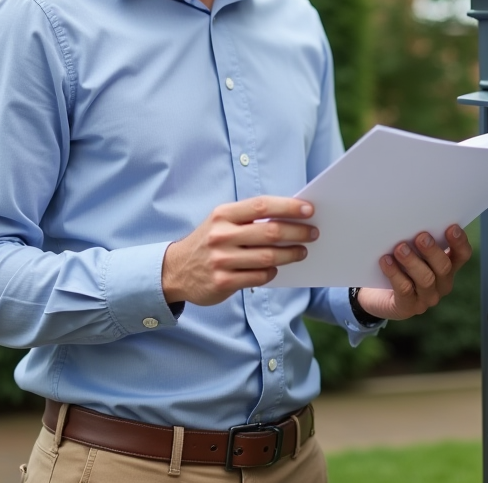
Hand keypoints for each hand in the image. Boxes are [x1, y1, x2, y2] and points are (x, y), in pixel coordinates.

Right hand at [162, 196, 317, 306]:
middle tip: (313, 233)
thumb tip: (289, 216)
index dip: (288, 207)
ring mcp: (221, 260)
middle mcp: (221, 235)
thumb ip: (249, 218)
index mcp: (223, 215)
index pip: (261, 205)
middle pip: (269, 233)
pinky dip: (272, 272)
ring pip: (268, 257)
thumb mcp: (221, 222)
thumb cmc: (208, 241)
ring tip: (302, 251)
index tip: (308, 210)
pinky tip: (276, 268)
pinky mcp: (223, 282)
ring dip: (291, 255)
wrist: (175, 270)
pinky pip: (259, 277)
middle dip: (297, 233)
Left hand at [355, 224, 472, 321]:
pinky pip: (405, 290)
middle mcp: (441, 284)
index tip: (451, 227)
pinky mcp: (407, 307)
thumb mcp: (410, 251)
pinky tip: (385, 261)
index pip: (462, 255)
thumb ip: (416, 240)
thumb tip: (413, 220)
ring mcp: (426, 298)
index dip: (459, 242)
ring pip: (426, 279)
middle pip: (444, 267)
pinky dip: (395, 274)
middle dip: (432, 251)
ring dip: (413, 261)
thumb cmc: (397, 265)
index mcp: (447, 267)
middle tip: (420, 237)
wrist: (375, 294)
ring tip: (400, 248)